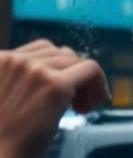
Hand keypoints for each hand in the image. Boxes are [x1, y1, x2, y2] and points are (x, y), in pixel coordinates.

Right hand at [0, 41, 109, 157]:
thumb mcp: (1, 101)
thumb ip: (16, 85)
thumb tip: (50, 80)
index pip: (39, 50)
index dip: (56, 69)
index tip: (61, 89)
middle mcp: (16, 60)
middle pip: (59, 54)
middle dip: (70, 74)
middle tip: (75, 101)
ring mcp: (35, 71)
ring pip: (75, 60)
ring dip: (84, 82)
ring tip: (81, 107)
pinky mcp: (55, 86)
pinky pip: (90, 69)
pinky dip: (98, 83)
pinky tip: (90, 105)